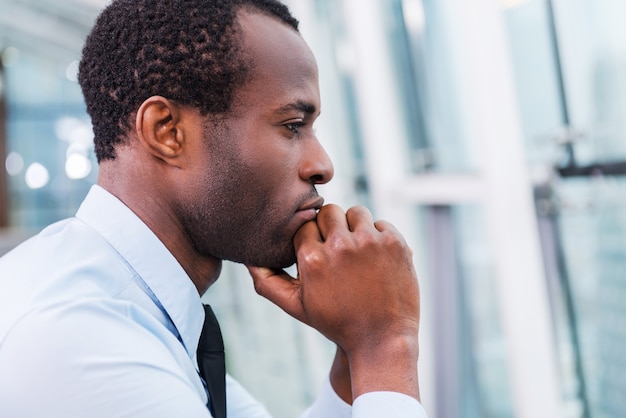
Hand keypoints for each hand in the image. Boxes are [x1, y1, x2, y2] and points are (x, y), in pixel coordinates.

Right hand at [247, 204, 420, 399]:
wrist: (382, 339)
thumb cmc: (336, 323)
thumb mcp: (296, 306)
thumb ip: (267, 281)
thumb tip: (248, 258)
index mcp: (313, 258)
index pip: (304, 224)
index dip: (310, 237)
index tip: (318, 250)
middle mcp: (341, 246)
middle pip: (329, 211)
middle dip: (330, 226)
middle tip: (337, 248)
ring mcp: (370, 242)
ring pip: (356, 212)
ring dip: (355, 227)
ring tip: (357, 251)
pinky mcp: (395, 243)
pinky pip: (381, 223)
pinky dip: (379, 236)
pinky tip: (376, 259)